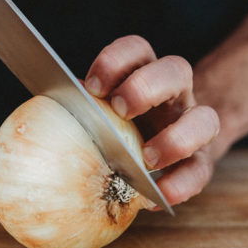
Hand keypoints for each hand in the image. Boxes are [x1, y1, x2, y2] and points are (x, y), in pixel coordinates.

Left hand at [85, 35, 219, 205]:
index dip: (116, 61)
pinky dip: (181, 184)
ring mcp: (193, 125)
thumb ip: (81, 111)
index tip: (91, 86)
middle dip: (146, 86)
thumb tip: (43, 115)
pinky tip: (159, 196)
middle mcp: (175, 93)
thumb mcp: (100, 113)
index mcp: (145, 73)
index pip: (137, 51)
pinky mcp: (202, 161)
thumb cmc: (118, 128)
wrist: (166, 149)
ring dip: (176, 138)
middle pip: (175, 70)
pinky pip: (200, 170)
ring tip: (148, 158)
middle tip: (120, 108)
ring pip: (205, 119)